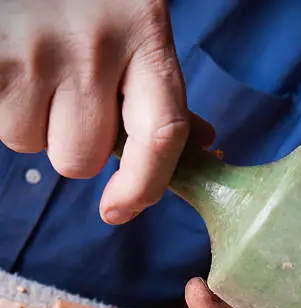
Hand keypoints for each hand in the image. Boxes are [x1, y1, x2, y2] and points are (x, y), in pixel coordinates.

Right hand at [0, 0, 213, 221]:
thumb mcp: (137, 26)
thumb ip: (162, 88)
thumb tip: (202, 145)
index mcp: (145, 35)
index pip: (161, 136)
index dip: (143, 188)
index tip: (118, 210)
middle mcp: (94, 47)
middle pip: (82, 159)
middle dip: (74, 142)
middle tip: (67, 95)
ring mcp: (37, 52)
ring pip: (34, 145)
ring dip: (35, 122)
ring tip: (37, 69)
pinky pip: (2, 126)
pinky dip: (8, 106)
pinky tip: (15, 65)